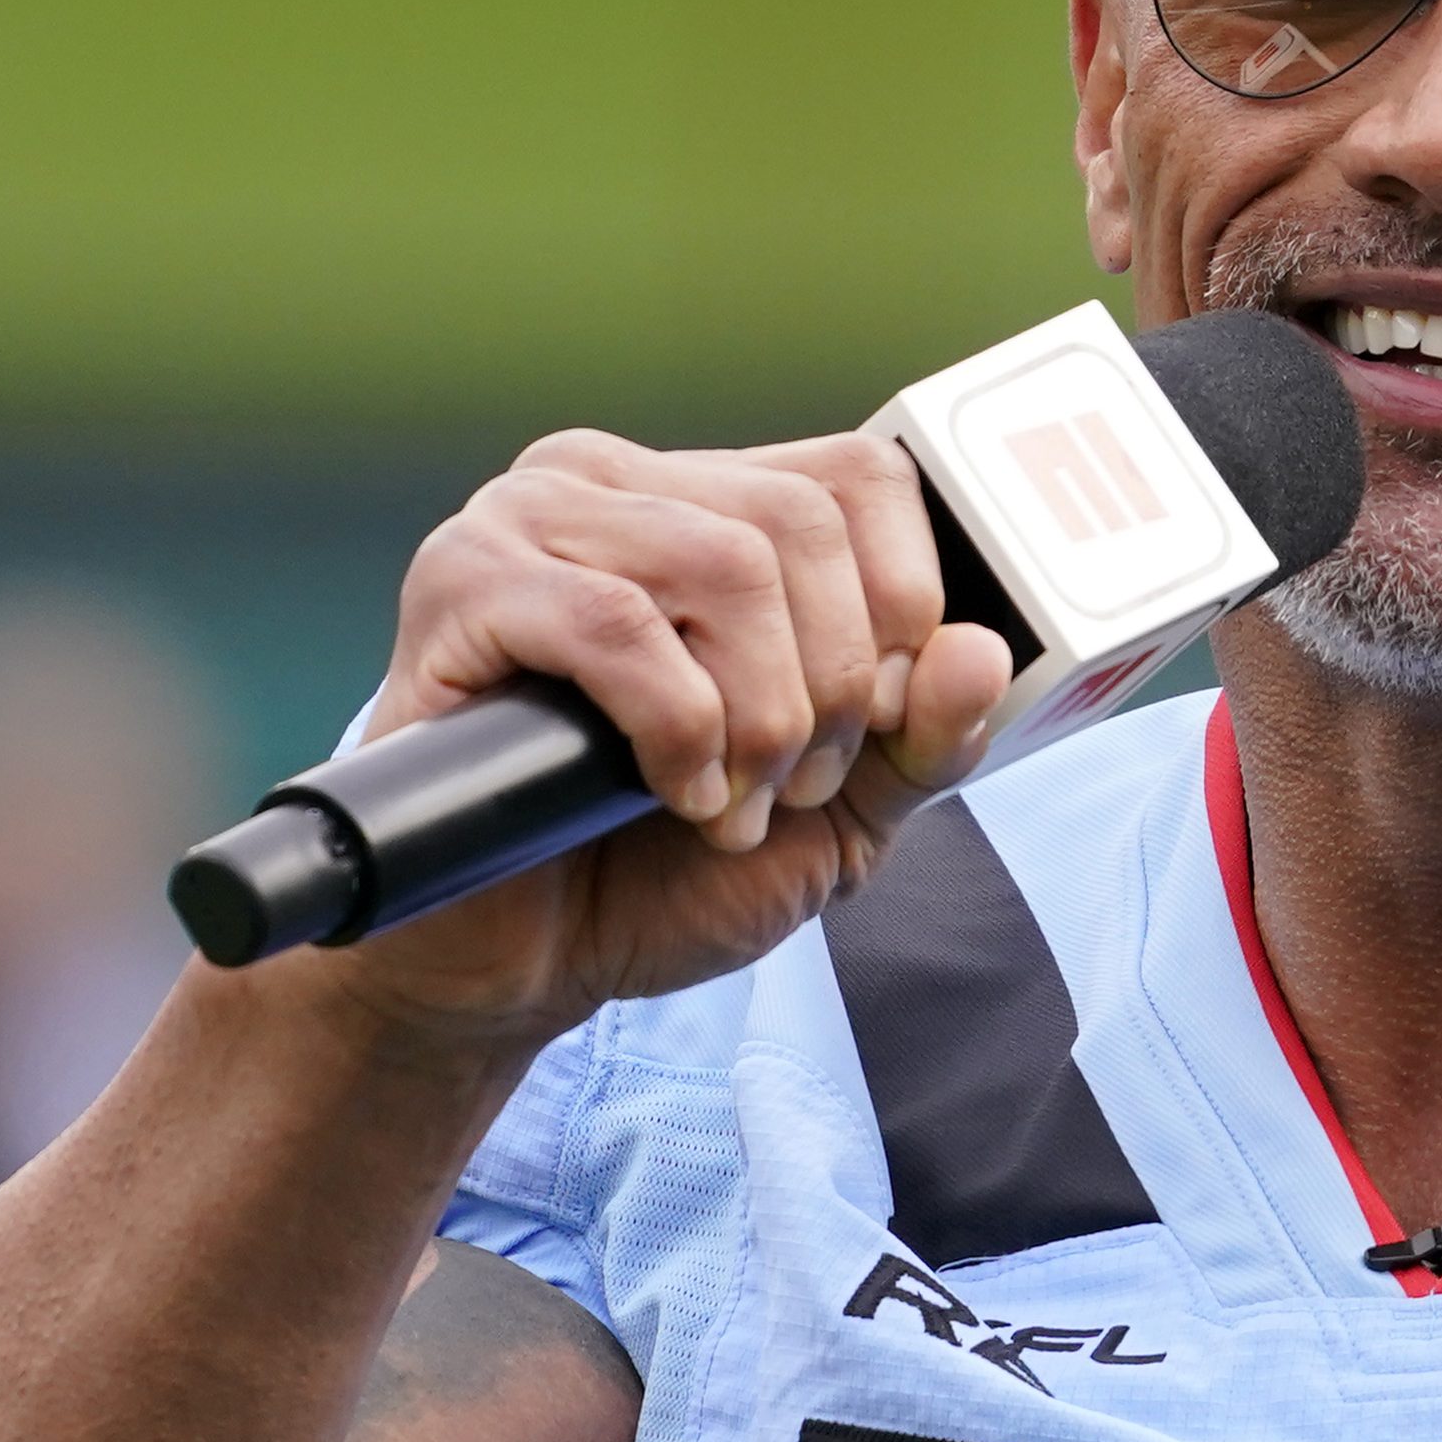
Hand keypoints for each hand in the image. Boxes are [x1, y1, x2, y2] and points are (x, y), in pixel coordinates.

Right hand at [279, 430, 1017, 1051]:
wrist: (511, 967)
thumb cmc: (658, 871)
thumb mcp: (838, 812)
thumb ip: (923, 736)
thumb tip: (981, 650)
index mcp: (702, 502)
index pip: (858, 475)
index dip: (903, 604)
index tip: (874, 725)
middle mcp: (611, 481)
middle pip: (800, 521)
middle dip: (829, 684)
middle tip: (786, 787)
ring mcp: (525, 518)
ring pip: (722, 564)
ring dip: (757, 718)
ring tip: (723, 803)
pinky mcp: (460, 584)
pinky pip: (616, 623)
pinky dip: (676, 727)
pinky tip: (667, 792)